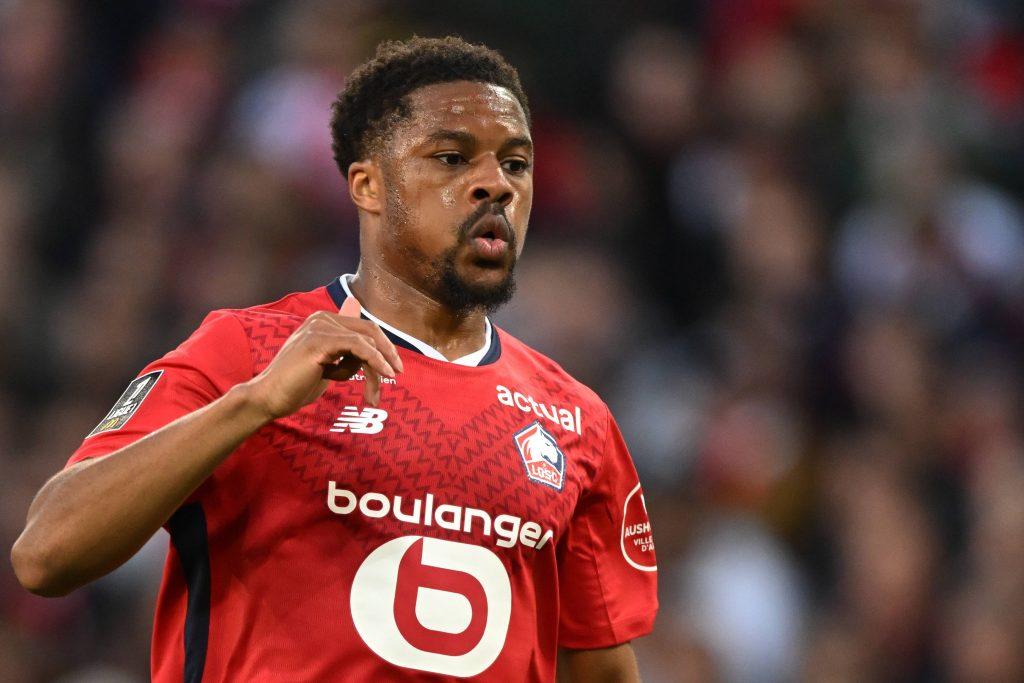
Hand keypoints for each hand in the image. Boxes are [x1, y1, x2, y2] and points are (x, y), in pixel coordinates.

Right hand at [243, 311, 403, 418]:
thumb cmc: (298, 385)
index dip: (383, 348)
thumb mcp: (330, 364)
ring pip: (366, 343)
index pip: (364, 329)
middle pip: (369, 332)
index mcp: (325, 320)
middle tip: (396, 376)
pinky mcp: (319, 340)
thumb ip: (348, 347)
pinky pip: (358, 346)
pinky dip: (374, 360)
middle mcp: (323, 318)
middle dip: (387, 355)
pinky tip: (383, 374)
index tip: (393, 370)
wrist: (270, 398)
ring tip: (372, 397)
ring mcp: (320, 327)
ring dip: (375, 371)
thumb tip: (356, 310)